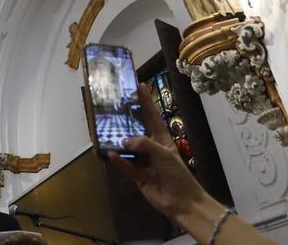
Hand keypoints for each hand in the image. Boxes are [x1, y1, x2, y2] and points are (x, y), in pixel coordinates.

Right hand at [110, 84, 205, 220]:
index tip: (140, 86)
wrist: (182, 202)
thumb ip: (144, 144)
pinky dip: (118, 160)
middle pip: (137, 130)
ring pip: (128, 148)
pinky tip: (110, 154)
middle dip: (127, 121)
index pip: (153, 116)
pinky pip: (126, 165)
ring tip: (105, 132)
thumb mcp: (163, 154)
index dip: (147, 102)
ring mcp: (144, 162)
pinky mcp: (138, 176)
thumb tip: (124, 141)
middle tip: (113, 109)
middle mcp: (152, 148)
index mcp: (162, 139)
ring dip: (119, 142)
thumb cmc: (177, 174)